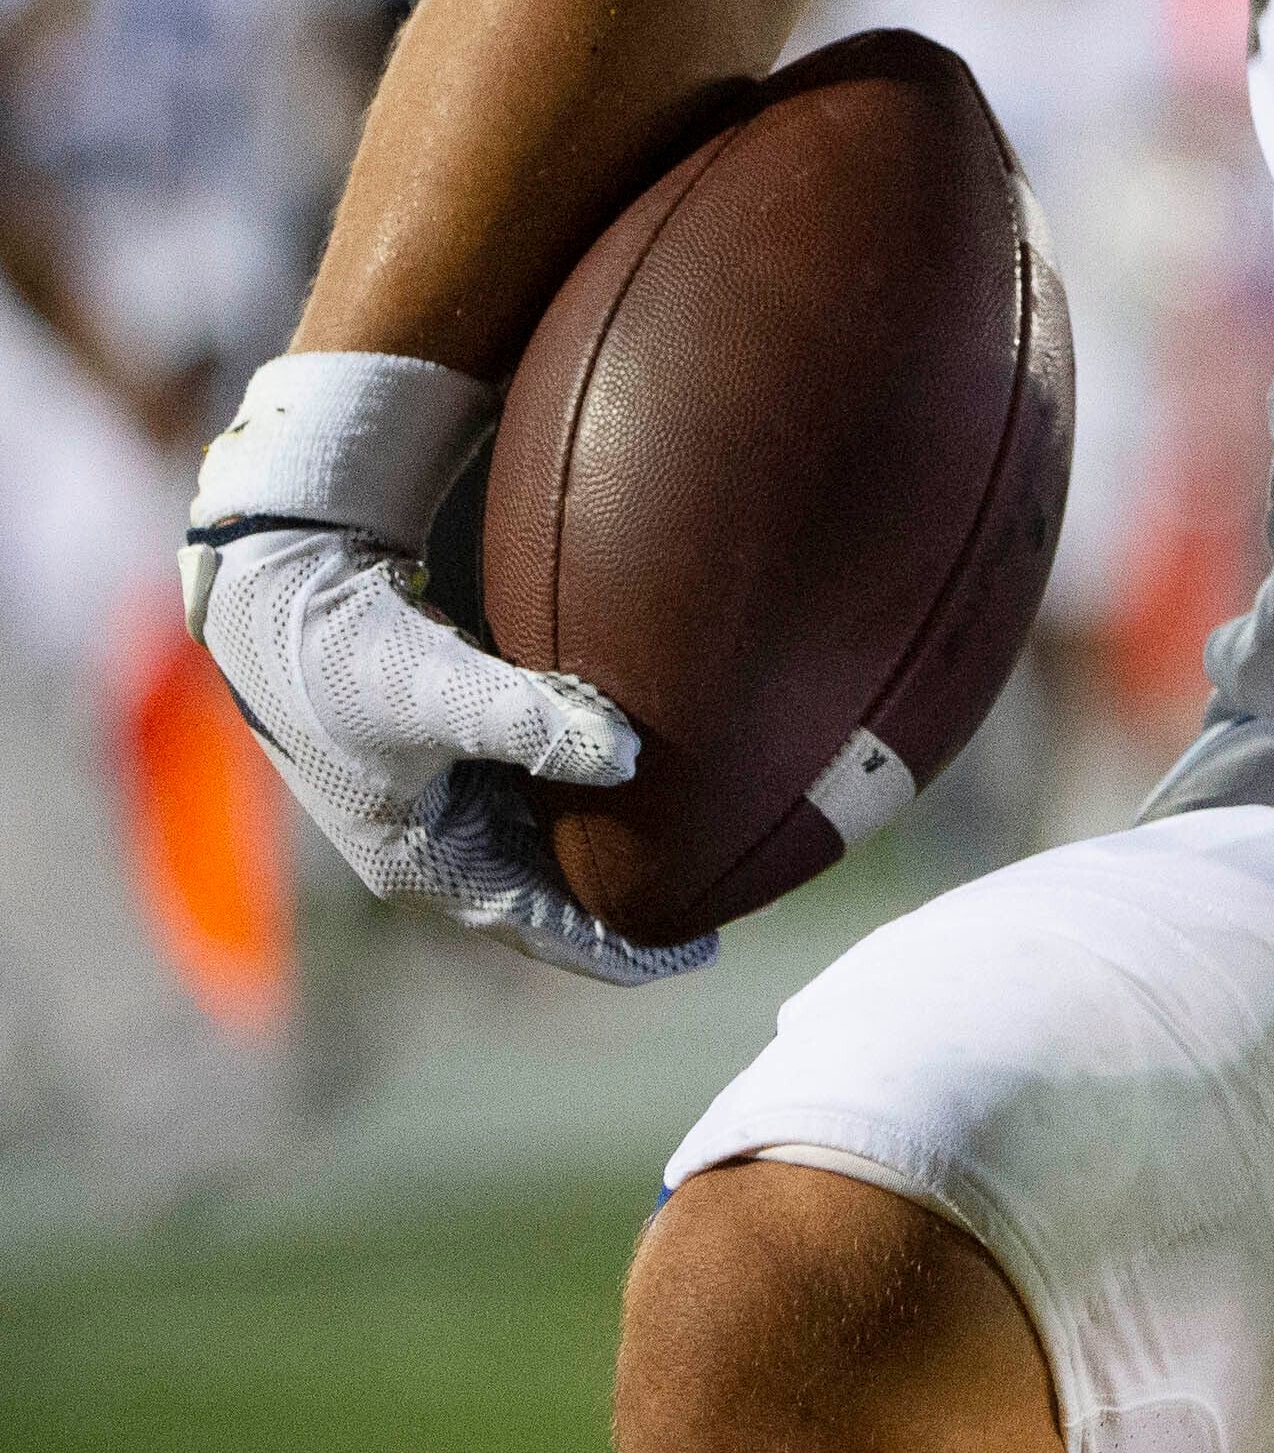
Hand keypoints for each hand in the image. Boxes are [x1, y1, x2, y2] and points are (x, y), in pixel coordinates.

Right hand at [186, 358, 711, 985]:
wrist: (283, 593)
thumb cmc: (349, 654)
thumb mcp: (441, 693)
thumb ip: (534, 724)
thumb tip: (629, 758)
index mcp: (424, 863)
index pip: (542, 930)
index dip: (621, 949)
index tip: (699, 952)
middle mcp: (434, 847)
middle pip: (550, 900)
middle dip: (626, 911)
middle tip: (717, 907)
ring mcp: (440, 805)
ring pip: (544, 851)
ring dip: (608, 859)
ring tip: (693, 863)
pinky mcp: (451, 758)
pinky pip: (534, 801)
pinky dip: (586, 805)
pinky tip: (638, 794)